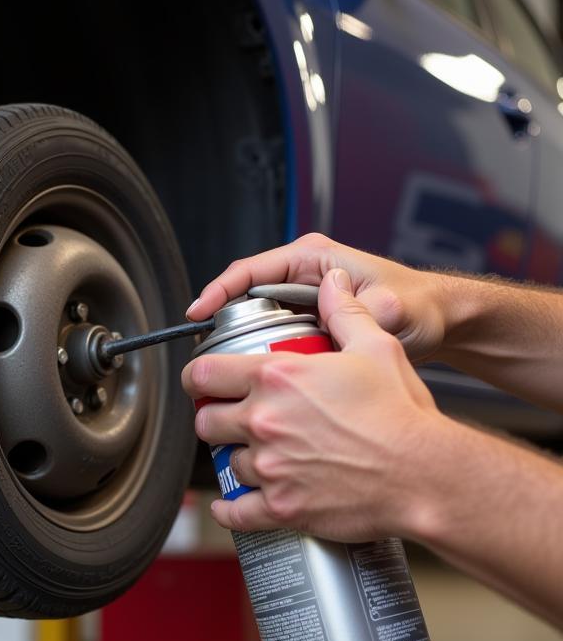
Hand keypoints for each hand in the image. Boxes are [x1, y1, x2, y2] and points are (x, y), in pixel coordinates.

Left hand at [183, 268, 448, 540]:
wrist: (426, 475)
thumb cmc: (403, 414)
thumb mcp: (376, 347)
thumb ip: (344, 312)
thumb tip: (332, 284)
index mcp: (277, 377)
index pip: (204, 374)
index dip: (198, 378)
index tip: (203, 383)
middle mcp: (265, 421)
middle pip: (206, 422)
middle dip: (216, 420)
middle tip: (232, 421)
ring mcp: (270, 467)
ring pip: (226, 463)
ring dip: (238, 460)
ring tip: (260, 456)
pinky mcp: (281, 507)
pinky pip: (235, 512)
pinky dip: (230, 510)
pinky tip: (233, 504)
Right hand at [186, 234, 450, 362]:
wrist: (441, 323)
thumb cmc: (421, 305)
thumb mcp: (390, 310)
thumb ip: (360, 311)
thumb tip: (336, 313)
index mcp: (313, 259)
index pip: (250, 271)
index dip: (218, 292)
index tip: (198, 314)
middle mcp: (304, 277)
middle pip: (246, 299)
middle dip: (225, 326)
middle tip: (210, 355)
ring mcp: (305, 302)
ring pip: (257, 322)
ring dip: (243, 345)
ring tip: (229, 372)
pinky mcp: (309, 325)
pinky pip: (274, 339)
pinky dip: (264, 358)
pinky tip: (260, 381)